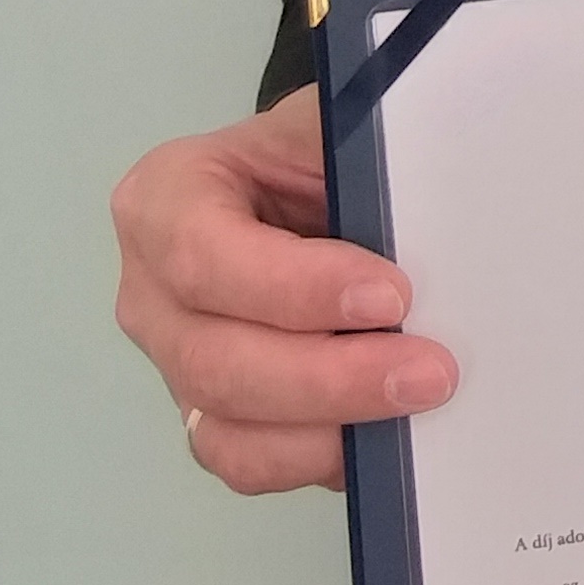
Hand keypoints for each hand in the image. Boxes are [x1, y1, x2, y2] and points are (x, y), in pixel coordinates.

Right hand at [110, 87, 456, 493]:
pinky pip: (252, 462)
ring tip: (415, 410)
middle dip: (330, 377)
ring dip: (327, 429)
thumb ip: (359, 139)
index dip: (295, 287)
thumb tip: (424, 167)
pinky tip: (380, 439)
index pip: (204, 255)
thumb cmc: (314, 154)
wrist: (307, 191)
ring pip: (228, 428)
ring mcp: (176, 363)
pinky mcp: (213, 416)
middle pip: (215, 360)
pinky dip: (317, 459)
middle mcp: (153, 291)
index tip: (392, 297)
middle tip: (430, 373)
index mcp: (164, 200)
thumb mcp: (328, 122)